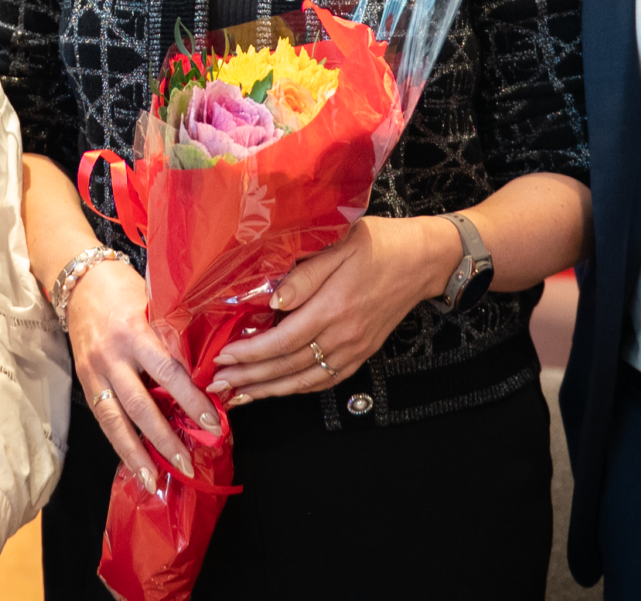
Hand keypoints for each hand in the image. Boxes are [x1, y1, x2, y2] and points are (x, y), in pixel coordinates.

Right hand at [64, 257, 219, 494]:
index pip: (167, 372)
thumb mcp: (153, 304)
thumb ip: (173, 337)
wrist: (79, 280)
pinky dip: (119, 442)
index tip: (212, 422)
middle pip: (139, 406)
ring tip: (152, 480)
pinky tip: (133, 463)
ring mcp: (94, 372)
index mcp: (133, 332)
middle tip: (186, 464)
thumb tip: (205, 374)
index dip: (190, 400)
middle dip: (164, 439)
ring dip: (135, 454)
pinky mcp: (84, 382)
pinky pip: (104, 418)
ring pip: (114, 421)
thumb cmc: (124, 288)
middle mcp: (111, 356)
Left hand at [206, 215, 457, 403]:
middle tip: (216, 385)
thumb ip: (305, 274)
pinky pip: (325, 380)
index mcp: (334, 307)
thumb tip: (273, 300)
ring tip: (238, 396)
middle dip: (250, 378)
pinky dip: (297, 389)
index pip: (283, 340)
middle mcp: (343, 335)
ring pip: (305, 380)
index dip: (250, 354)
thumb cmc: (380, 244)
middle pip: (288, 367)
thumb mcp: (340, 245)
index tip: (222, 357)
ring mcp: (354, 348)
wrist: (424, 260)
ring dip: (268, 391)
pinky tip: (277, 390)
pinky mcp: (361, 353)